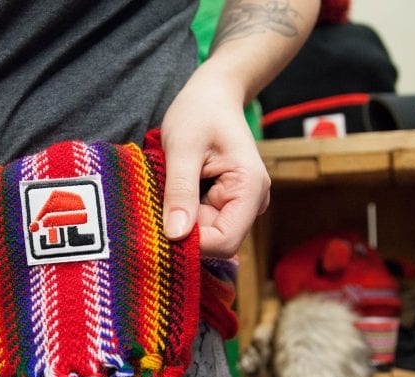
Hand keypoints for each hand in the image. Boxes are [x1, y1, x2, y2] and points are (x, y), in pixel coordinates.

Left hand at [160, 64, 269, 257]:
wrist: (213, 95)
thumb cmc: (199, 112)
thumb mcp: (182, 147)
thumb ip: (180, 191)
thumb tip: (176, 235)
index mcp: (250, 188)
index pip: (224, 241)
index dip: (193, 243)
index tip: (161, 226)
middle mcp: (253, 202)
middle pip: (216, 241)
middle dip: (186, 230)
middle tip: (161, 200)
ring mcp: (242, 204)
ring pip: (208, 234)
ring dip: (184, 220)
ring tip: (170, 188)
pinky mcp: (228, 203)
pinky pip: (204, 222)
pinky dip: (186, 213)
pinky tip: (177, 191)